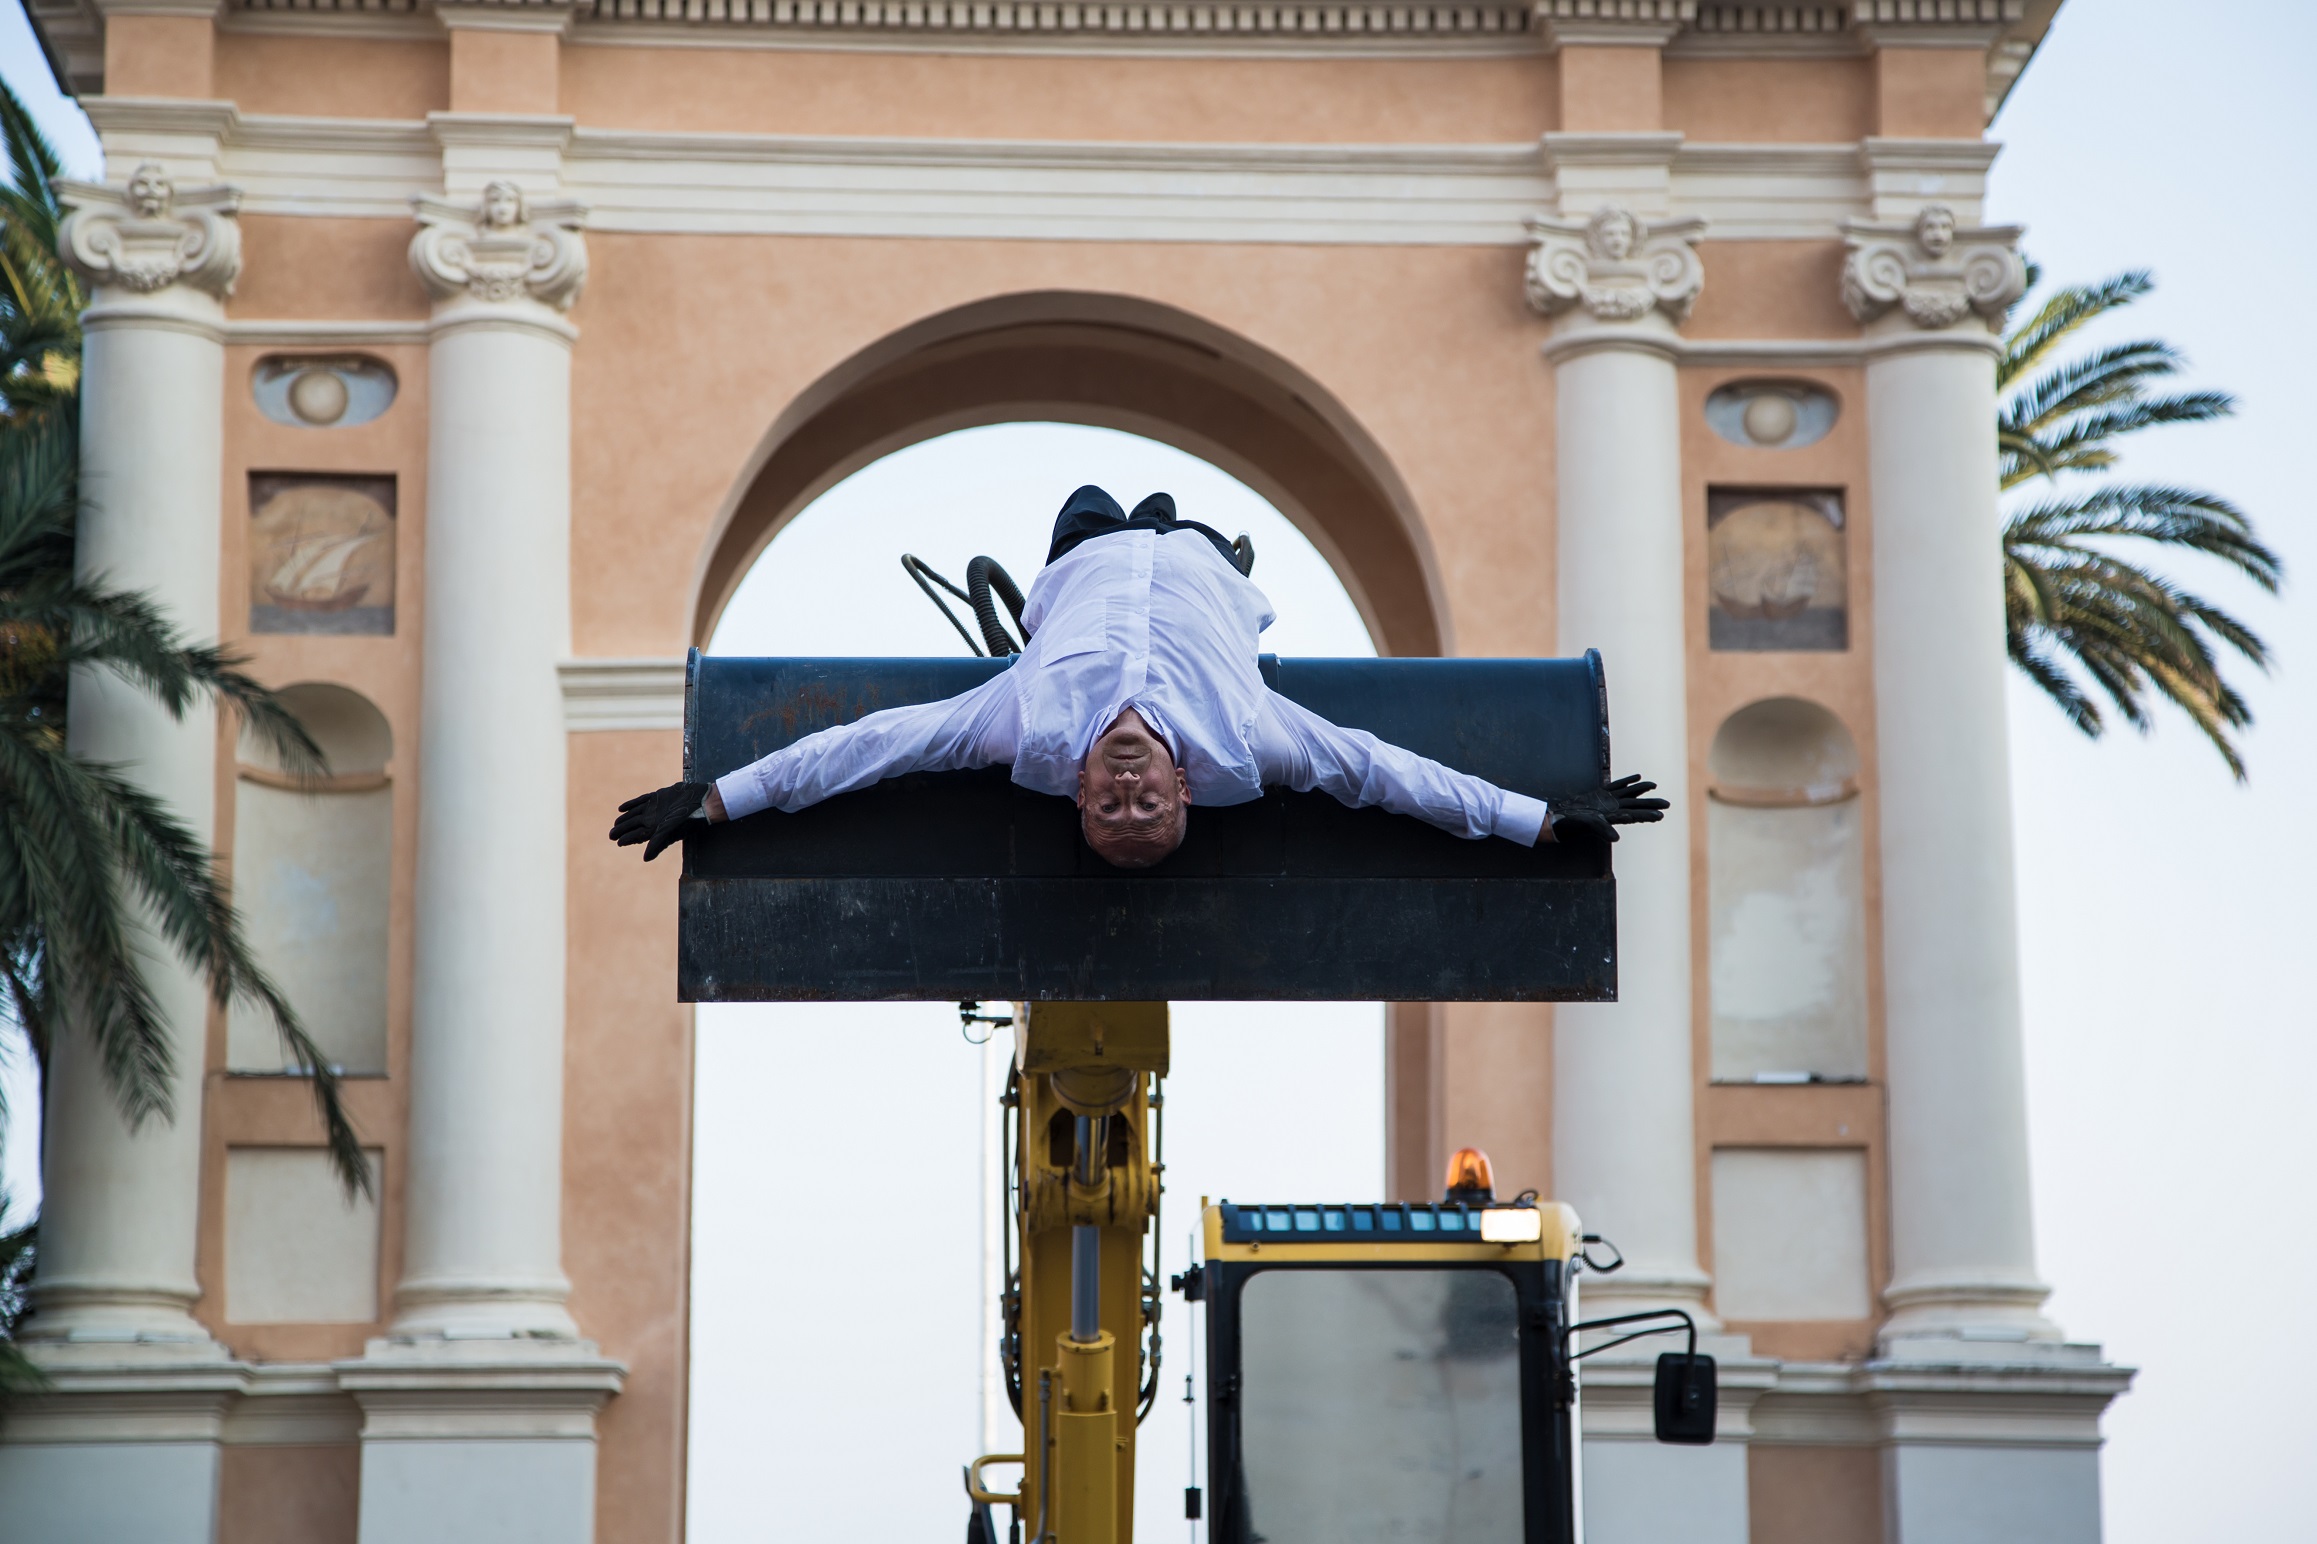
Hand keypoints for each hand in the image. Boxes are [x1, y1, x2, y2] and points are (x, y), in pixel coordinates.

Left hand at [610, 780, 713, 860]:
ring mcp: (654, 808)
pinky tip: (621, 808)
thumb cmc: (687, 819)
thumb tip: (645, 859)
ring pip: (634, 814)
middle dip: (622, 830)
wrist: (701, 802)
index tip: (617, 843)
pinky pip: (640, 801)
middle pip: (633, 825)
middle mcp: (653, 819)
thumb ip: (657, 844)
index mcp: (655, 829)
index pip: (637, 836)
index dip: (627, 839)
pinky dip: (631, 804)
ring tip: (616, 823)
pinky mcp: (657, 797)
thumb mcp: (670, 831)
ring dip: (625, 818)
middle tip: (611, 835)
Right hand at [1549, 774, 1669, 843]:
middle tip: (1667, 804)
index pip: (1634, 815)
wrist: (1558, 820)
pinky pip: (1617, 786)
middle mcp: (1613, 809)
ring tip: (1654, 785)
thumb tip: (1616, 838)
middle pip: (1636, 804)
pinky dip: (1627, 782)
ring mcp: (1606, 801)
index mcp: (1613, 816)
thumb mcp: (1589, 825)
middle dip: (1651, 804)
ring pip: (1628, 794)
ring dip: (1641, 790)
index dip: (1647, 815)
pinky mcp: (1599, 794)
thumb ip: (1603, 830)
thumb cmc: (1573, 824)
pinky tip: (1636, 777)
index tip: (1660, 815)